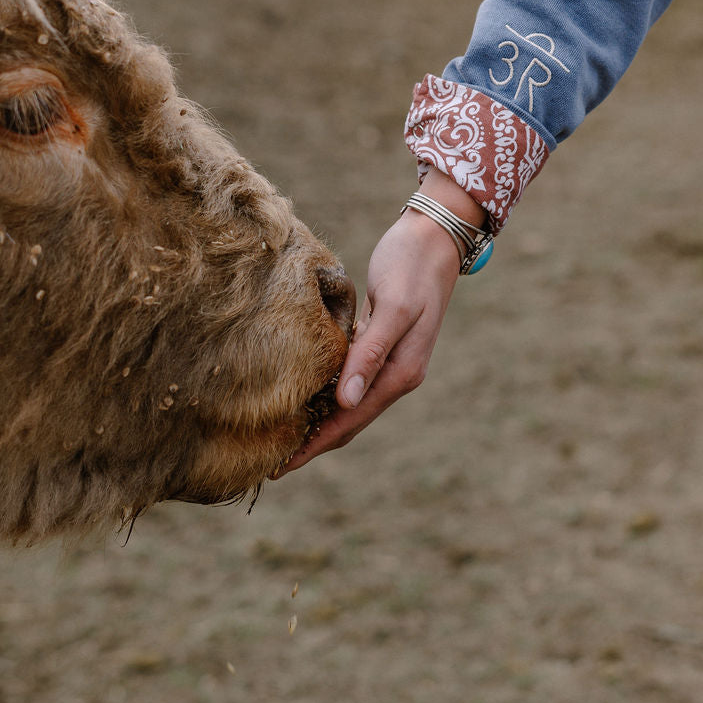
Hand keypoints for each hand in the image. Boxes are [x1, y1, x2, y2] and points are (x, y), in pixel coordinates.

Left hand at [282, 169, 484, 469]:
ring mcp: (389, 362)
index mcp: (402, 373)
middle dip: (312, 443)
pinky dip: (325, 396)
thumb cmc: (411, 265)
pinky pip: (348, 381)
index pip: (351, 420)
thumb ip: (369, 354)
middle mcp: (397, 375)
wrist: (433, 236)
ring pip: (347, 405)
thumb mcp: (392, 307)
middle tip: (270, 465)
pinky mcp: (378, 345)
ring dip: (318, 423)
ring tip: (280, 439)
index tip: (281, 466)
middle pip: (349, 421)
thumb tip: (345, 401)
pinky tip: (303, 399)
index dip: (315, 444)